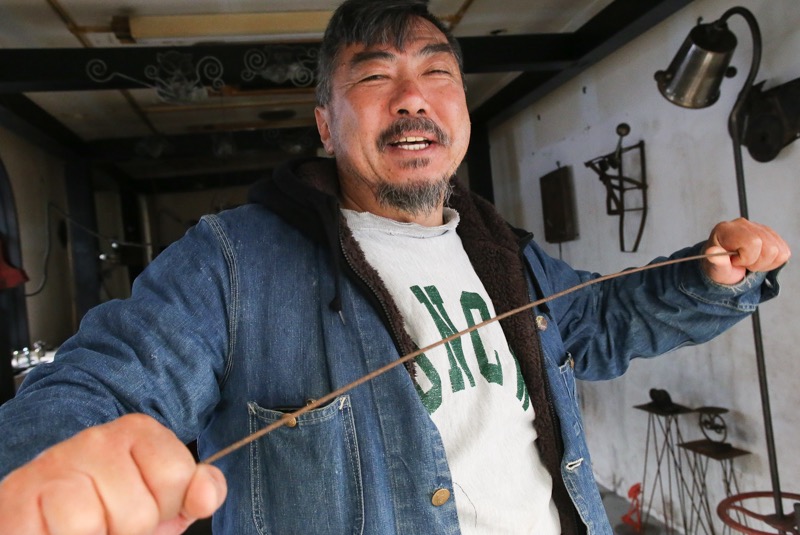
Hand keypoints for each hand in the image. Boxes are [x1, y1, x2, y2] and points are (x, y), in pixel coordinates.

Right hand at [0, 414, 226, 534]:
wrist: (51, 499)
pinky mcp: (16, 494)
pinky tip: (55, 530)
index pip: (176, 477)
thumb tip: (207, 495)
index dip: (167, 505)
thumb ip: (199, 491)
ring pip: (88, 527)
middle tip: (112, 522)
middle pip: (136, 513)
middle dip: (128, 531)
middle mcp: (95, 441)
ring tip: (87, 528)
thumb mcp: (166, 496)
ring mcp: (53, 465)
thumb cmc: (115, 502)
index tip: (151, 503)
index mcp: (138, 432)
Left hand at [702, 218, 790, 284]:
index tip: (734, 261)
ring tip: (750, 262)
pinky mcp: (770, 234)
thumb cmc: (719, 267)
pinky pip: (784, 252)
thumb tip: (712, 251)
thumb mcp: (715, 269)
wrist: (725, 267)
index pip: (753, 242)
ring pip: (779, 250)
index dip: (746, 257)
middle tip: (744, 263)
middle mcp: (743, 224)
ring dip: (765, 263)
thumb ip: (716, 261)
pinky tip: (759, 260)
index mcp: (726, 229)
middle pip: (769, 248)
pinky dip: (773, 261)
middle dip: (757, 262)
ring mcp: (759, 228)